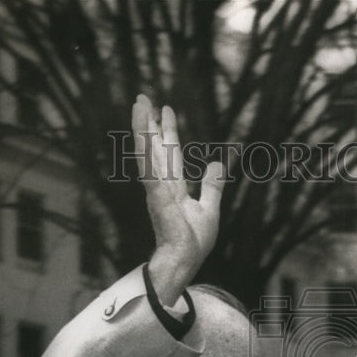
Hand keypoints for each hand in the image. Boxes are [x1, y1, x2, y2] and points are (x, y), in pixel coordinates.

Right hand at [132, 94, 224, 304]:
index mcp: (174, 188)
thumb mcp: (209, 207)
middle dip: (150, 123)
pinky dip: (144, 146)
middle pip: (156, 147)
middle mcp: (162, 184)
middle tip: (143, 97)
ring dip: (142, 127)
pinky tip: (142, 128)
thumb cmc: (194, 242)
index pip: (171, 153)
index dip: (169, 132)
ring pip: (148, 151)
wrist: (185, 259)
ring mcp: (157, 188)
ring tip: (139, 102)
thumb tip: (218, 163)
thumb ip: (212, 185)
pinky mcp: (155, 194)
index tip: (165, 110)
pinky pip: (148, 165)